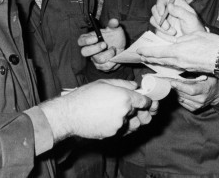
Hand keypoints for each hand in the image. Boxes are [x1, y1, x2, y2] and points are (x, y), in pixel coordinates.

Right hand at [40, 79, 154, 140]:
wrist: (70, 114)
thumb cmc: (85, 96)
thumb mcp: (104, 83)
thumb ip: (123, 84)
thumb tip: (135, 86)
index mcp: (125, 97)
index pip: (145, 101)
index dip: (148, 101)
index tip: (146, 101)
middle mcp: (125, 112)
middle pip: (143, 115)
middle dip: (143, 113)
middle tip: (140, 110)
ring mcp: (119, 125)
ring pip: (134, 126)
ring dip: (133, 121)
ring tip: (124, 115)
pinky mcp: (112, 134)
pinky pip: (122, 131)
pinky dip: (121, 127)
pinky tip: (113, 121)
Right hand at [78, 19, 125, 71]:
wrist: (121, 48)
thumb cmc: (115, 37)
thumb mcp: (115, 29)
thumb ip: (113, 25)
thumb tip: (114, 21)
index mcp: (89, 39)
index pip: (81, 41)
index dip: (86, 40)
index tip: (96, 37)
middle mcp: (89, 50)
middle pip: (84, 52)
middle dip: (95, 48)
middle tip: (105, 44)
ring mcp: (94, 59)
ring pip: (98, 60)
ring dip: (108, 54)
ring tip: (114, 49)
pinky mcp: (100, 66)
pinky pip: (105, 67)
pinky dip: (112, 61)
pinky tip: (115, 56)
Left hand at [137, 31, 218, 73]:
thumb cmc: (211, 44)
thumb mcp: (194, 35)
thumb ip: (182, 38)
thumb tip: (176, 40)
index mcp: (178, 51)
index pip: (157, 52)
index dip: (147, 52)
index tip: (139, 51)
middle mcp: (178, 61)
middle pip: (159, 61)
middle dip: (149, 58)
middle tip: (141, 56)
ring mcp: (184, 67)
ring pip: (167, 64)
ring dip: (158, 62)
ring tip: (151, 59)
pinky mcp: (190, 69)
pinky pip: (175, 66)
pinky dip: (167, 64)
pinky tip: (167, 62)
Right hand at [150, 0, 204, 39]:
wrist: (193, 41)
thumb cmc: (195, 28)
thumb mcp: (191, 19)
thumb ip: (180, 11)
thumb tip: (169, 5)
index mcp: (175, 4)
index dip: (159, 4)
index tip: (162, 14)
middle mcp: (167, 10)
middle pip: (154, 9)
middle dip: (159, 19)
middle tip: (167, 27)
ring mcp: (163, 20)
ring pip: (153, 20)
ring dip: (161, 28)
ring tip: (173, 33)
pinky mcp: (160, 29)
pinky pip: (156, 31)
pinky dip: (163, 35)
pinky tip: (172, 38)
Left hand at [168, 76, 218, 111]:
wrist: (216, 93)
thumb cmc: (210, 81)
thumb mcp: (205, 75)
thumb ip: (194, 76)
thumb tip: (180, 74)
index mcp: (205, 89)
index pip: (191, 90)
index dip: (180, 86)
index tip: (172, 82)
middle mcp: (201, 99)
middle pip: (184, 95)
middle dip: (175, 88)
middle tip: (169, 82)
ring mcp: (198, 106)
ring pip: (181, 99)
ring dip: (176, 93)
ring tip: (174, 86)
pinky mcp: (194, 109)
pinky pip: (182, 103)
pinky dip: (179, 97)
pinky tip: (179, 92)